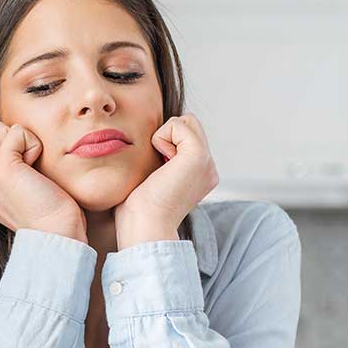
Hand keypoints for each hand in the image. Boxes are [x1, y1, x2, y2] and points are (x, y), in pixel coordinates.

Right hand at [0, 122, 86, 242]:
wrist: (57, 236)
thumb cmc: (54, 217)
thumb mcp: (28, 192)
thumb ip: (17, 172)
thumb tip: (22, 147)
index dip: (16, 151)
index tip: (31, 179)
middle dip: (16, 143)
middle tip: (33, 173)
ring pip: (0, 129)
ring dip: (24, 143)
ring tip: (34, 172)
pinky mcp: (1, 168)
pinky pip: (17, 132)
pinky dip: (34, 144)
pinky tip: (38, 170)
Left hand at [114, 113, 217, 248]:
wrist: (145, 226)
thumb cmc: (138, 211)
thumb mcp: (153, 178)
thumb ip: (160, 160)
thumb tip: (152, 142)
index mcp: (200, 175)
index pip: (185, 136)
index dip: (163, 145)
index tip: (156, 175)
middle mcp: (209, 168)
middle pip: (187, 124)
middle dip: (166, 137)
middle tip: (158, 169)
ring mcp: (207, 162)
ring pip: (184, 121)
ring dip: (163, 138)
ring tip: (160, 168)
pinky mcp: (198, 155)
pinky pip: (177, 124)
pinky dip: (160, 139)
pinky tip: (161, 165)